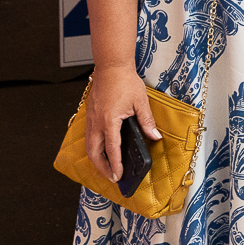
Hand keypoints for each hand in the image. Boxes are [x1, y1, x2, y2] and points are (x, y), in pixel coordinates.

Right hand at [85, 64, 161, 182]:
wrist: (111, 67)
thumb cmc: (125, 81)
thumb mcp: (140, 102)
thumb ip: (147, 121)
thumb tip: (155, 137)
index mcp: (109, 121)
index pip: (111, 149)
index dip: (115, 164)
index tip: (118, 176)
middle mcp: (96, 123)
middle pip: (94, 153)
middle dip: (102, 167)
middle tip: (112, 177)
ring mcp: (91, 120)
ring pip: (89, 146)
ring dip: (96, 159)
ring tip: (106, 168)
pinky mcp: (90, 116)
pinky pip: (89, 137)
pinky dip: (94, 148)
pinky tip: (101, 151)